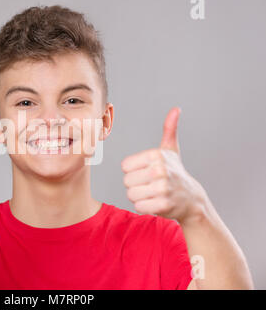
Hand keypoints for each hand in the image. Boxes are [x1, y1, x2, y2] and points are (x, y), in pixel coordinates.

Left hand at [121, 107, 209, 224]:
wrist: (192, 199)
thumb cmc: (175, 172)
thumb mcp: (171, 150)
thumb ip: (169, 130)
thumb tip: (175, 109)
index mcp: (156, 155)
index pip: (125, 166)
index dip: (134, 171)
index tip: (147, 172)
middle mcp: (159, 169)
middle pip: (126, 181)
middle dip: (136, 186)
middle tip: (150, 185)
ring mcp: (162, 187)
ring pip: (131, 195)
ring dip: (140, 197)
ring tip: (153, 194)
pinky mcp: (163, 204)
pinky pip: (139, 207)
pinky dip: (145, 207)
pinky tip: (156, 203)